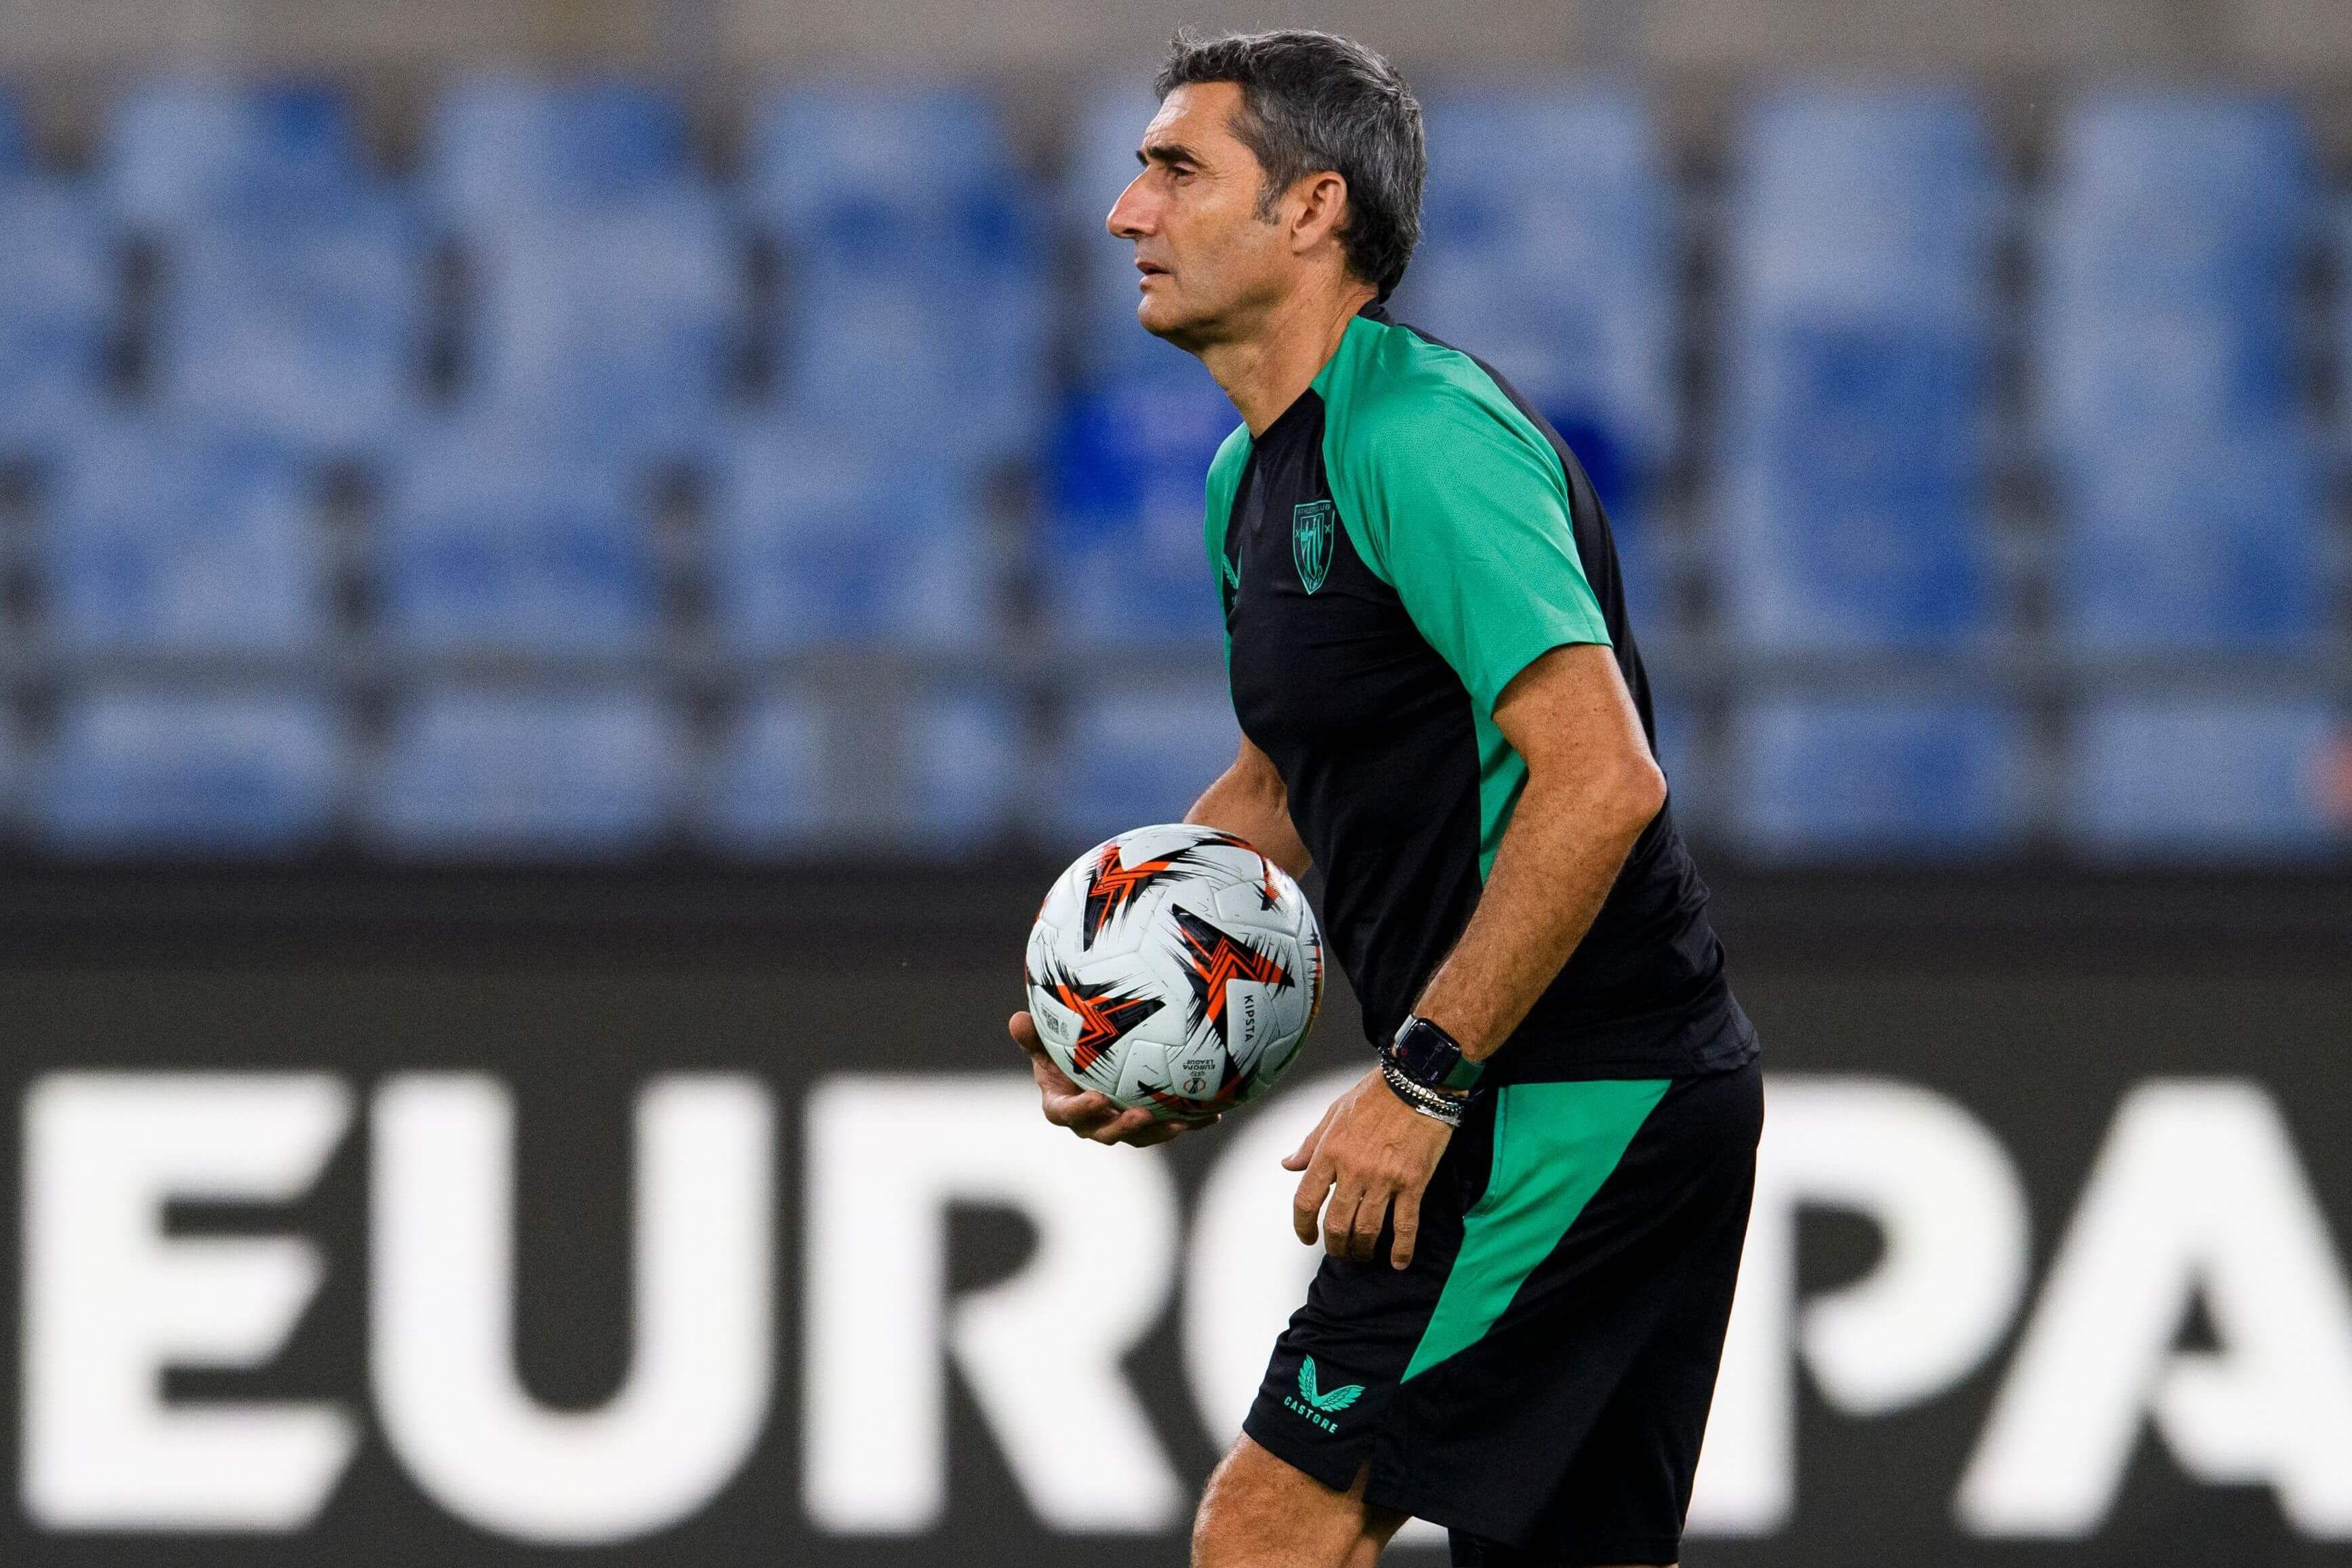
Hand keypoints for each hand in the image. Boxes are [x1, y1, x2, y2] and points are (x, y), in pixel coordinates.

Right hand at [1009, 1010, 1218, 1147]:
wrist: (1085, 1060)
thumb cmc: (1060, 1049)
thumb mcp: (1045, 1041)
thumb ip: (1033, 1036)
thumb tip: (1016, 1019)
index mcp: (1062, 1106)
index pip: (1067, 1114)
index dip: (1081, 1111)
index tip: (1096, 1098)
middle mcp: (1092, 1121)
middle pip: (1106, 1132)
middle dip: (1124, 1128)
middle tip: (1140, 1115)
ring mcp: (1119, 1124)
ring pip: (1141, 1134)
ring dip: (1160, 1130)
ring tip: (1181, 1122)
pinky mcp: (1147, 1121)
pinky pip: (1167, 1123)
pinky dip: (1189, 1122)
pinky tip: (1213, 1115)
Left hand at [1284, 1065, 1453, 1268]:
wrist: (1418, 1083)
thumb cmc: (1375, 1094)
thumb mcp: (1334, 1113)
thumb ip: (1310, 1144)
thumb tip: (1288, 1165)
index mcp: (1330, 1151)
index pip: (1306, 1200)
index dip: (1302, 1226)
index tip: (1306, 1237)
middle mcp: (1354, 1170)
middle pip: (1336, 1224)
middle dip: (1335, 1245)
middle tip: (1339, 1250)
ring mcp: (1384, 1179)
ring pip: (1367, 1230)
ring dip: (1362, 1250)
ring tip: (1362, 1255)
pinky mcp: (1413, 1183)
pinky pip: (1405, 1225)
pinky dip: (1401, 1249)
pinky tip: (1398, 1262)